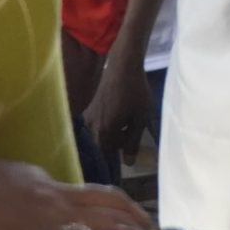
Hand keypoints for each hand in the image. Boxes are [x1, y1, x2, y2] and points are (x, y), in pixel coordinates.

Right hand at [83, 46, 154, 161]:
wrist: (123, 66)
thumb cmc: (136, 92)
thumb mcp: (141, 118)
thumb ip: (133, 141)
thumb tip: (128, 162)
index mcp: (104, 132)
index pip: (107, 155)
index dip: (119, 155)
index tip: (128, 151)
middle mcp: (91, 127)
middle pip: (103, 145)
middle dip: (118, 142)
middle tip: (133, 129)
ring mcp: (88, 117)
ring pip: (100, 134)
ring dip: (113, 132)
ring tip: (128, 119)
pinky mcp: (89, 108)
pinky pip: (97, 124)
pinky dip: (108, 123)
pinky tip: (119, 112)